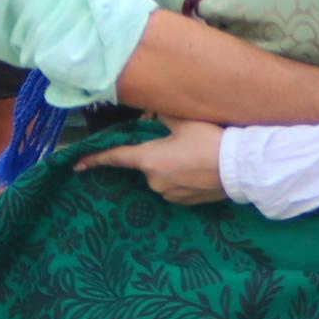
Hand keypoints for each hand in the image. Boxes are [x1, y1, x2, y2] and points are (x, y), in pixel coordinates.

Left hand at [75, 119, 227, 204]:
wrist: (240, 168)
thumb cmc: (210, 141)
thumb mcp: (185, 122)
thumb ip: (163, 117)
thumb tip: (154, 115)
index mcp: (149, 159)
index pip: (116, 158)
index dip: (95, 160)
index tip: (77, 165)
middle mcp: (154, 181)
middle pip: (148, 164)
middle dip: (159, 154)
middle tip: (184, 144)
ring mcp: (170, 195)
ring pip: (163, 176)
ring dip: (173, 166)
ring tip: (197, 156)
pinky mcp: (186, 203)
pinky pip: (177, 187)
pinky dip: (184, 178)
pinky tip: (202, 169)